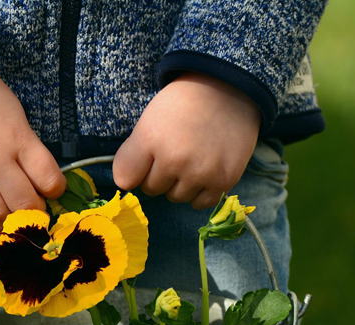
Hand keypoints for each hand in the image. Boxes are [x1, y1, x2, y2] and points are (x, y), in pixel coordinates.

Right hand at [0, 46, 65, 238]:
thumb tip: (40, 181)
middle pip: (24, 203)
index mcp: (17, 137)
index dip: (56, 191)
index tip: (53, 191)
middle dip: (36, 214)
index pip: (48, 178)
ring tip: (17, 225)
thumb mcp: (15, 113)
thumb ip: (27, 147)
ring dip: (12, 225)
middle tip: (37, 213)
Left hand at [113, 71, 261, 209]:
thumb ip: (132, 154)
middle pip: (153, 189)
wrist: (229, 90)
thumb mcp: (149, 119)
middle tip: (176, 152)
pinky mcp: (224, 181)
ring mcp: (200, 173)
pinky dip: (201, 192)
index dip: (135, 170)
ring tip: (193, 159)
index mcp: (151, 139)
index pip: (125, 178)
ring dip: (181, 184)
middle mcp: (175, 160)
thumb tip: (127, 184)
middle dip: (160, 175)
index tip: (146, 160)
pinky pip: (200, 203)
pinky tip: (205, 172)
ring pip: (176, 197)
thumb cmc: (184, 104)